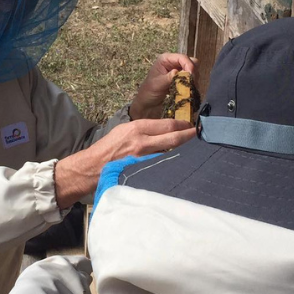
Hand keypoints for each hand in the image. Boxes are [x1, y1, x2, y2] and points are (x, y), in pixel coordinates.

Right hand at [53, 119, 196, 207]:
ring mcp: (143, 157)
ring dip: (182, 148)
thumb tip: (161, 131)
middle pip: (173, 137)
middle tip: (199, 133)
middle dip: (188, 135)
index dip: (182, 124)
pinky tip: (180, 161)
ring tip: (194, 146)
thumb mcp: (123, 131)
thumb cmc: (107, 148)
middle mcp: (142, 141)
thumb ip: (142, 130)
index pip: (167, 124)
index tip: (191, 124)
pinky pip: (162, 163)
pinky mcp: (143, 169)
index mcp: (137, 128)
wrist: (93, 167)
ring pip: (169, 151)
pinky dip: (171, 161)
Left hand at [129, 53, 196, 119]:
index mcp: (165, 59)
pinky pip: (191, 78)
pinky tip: (188, 90)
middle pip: (191, 62)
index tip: (191, 76)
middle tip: (191, 83)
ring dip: (193, 79)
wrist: (148, 103)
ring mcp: (178, 70)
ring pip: (193, 70)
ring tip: (189, 88)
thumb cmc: (149, 92)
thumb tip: (178, 72)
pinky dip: (192, 84)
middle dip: (193, 72)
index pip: (182, 57)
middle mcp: (173, 62)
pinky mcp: (181, 78)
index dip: (189, 65)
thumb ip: (168, 78)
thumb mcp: (158, 84)